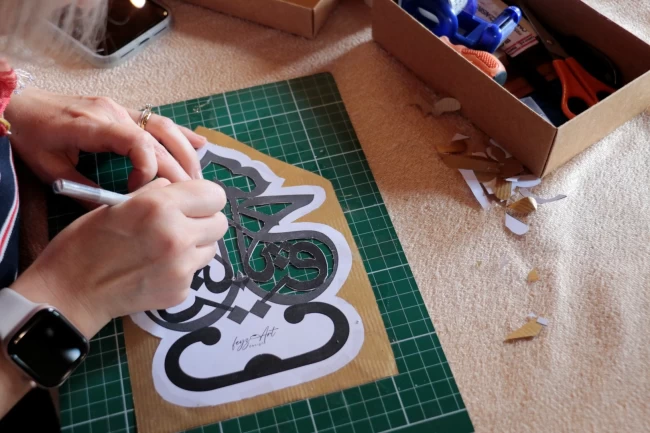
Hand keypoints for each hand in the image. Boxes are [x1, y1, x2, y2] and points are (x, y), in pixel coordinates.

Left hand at [4, 88, 206, 190]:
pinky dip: (181, 134)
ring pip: (164, 128)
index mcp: (93, 126)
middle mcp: (113, 113)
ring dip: (185, 153)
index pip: (137, 143)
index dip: (149, 169)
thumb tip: (115, 214)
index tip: (141, 192)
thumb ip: (83, 191)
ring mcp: (120, 109)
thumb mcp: (50, 170)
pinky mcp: (123, 110)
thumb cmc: (31, 137)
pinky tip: (200, 145)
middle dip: (177, 169)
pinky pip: (158, 121)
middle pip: (157, 140)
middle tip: (189, 197)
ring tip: (197, 180)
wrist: (20, 105)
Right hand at [10, 179, 227, 337]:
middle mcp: (177, 236)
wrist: (71, 292)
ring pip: (211, 249)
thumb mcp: (116, 205)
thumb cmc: (86, 243)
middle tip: (182, 225)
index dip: (204, 198)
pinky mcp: (180, 290)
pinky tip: (155, 269)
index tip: (192, 203)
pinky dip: (181, 269)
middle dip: (204, 222)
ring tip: (165, 248)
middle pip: (220, 223)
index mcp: (160, 207)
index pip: (214, 195)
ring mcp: (181, 267)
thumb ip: (154, 194)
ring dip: (195, 246)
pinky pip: (194, 272)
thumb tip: (176, 187)